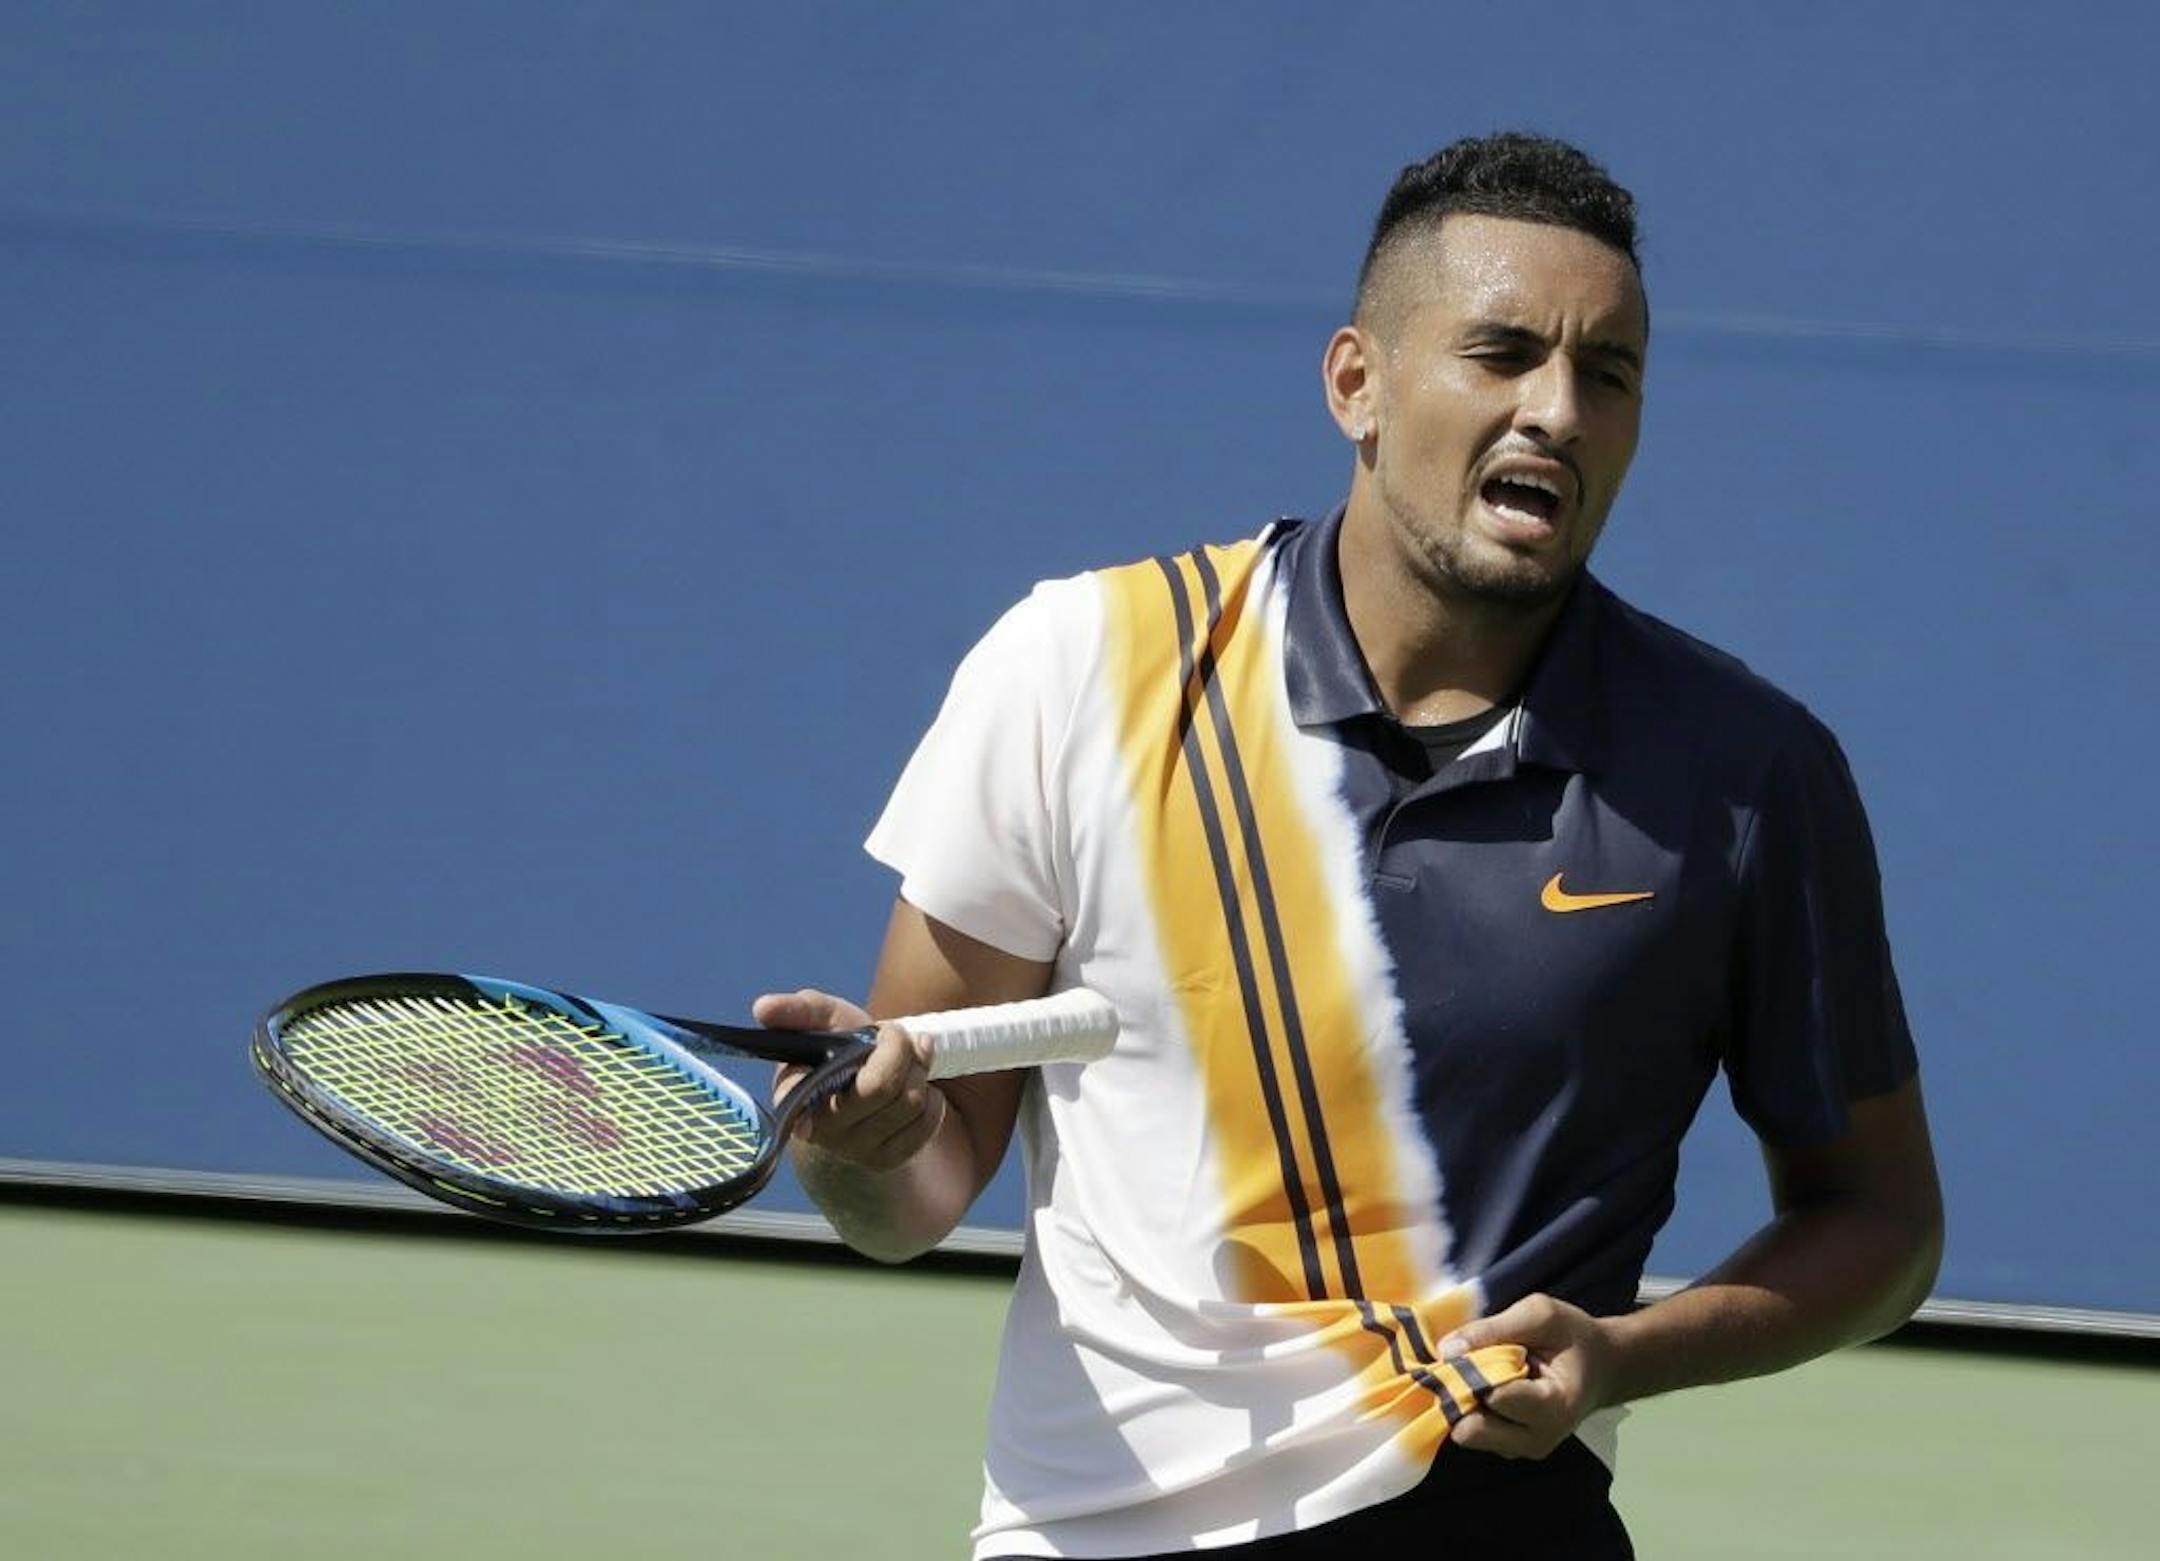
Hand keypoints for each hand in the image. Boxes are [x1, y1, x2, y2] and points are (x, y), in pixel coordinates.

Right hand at [751, 988, 946, 1171]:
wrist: (860, 1090)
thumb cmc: (838, 1051)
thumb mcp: (822, 1022)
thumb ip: (798, 1011)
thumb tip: (762, 1007)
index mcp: (795, 1095)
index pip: (835, 1076)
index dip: (877, 1047)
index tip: (878, 1030)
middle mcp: (821, 1130)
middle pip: (881, 1087)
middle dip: (901, 1051)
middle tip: (899, 1036)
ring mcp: (854, 1150)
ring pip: (909, 1103)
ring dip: (918, 1071)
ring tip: (908, 1059)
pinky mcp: (886, 1160)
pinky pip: (927, 1123)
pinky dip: (931, 1098)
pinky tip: (913, 1087)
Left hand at [1437, 1294, 1617, 1459]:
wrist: (1600, 1365)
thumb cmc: (1573, 1337)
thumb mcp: (1540, 1314)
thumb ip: (1493, 1329)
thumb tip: (1446, 1350)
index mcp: (1555, 1407)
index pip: (1496, 1398)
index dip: (1473, 1373)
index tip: (1467, 1349)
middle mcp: (1538, 1440)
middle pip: (1473, 1431)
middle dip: (1462, 1395)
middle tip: (1469, 1364)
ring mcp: (1521, 1448)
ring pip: (1467, 1434)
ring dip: (1465, 1401)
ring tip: (1486, 1373)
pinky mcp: (1507, 1447)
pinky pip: (1473, 1432)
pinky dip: (1471, 1407)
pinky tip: (1487, 1384)